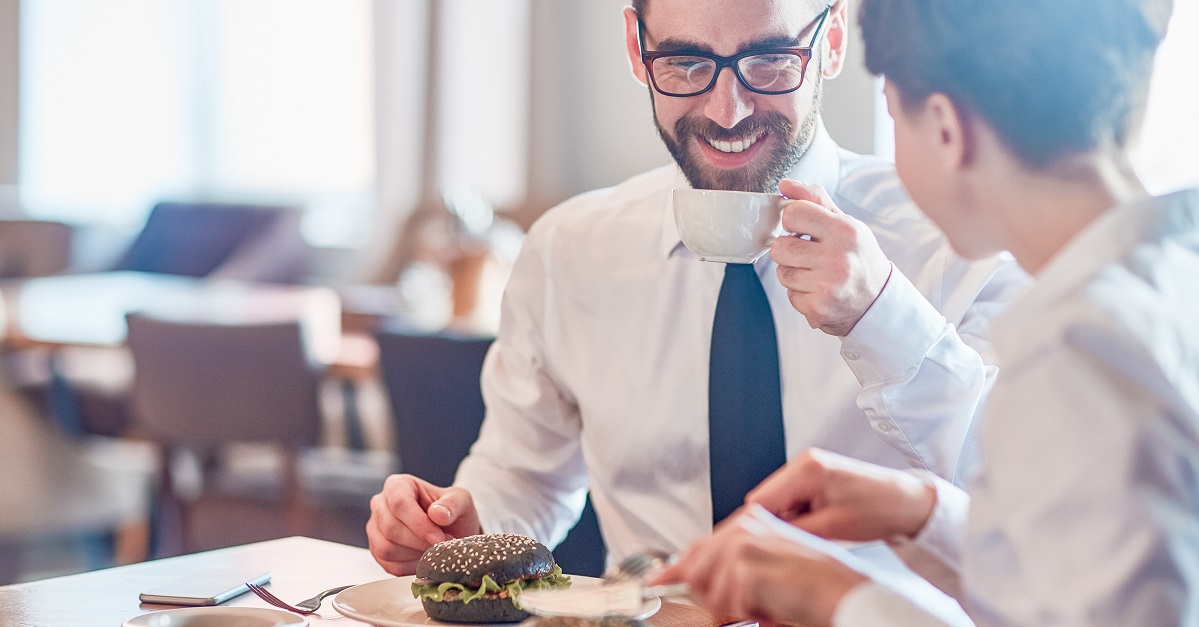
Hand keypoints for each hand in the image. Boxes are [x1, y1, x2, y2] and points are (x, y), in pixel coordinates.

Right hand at [366, 474, 481, 574]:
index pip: (400, 503)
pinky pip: (389, 564)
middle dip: (420, 542)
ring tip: (435, 550)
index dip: (419, 524)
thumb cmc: (452, 512)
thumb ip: (452, 504)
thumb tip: (437, 513)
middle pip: (391, 528)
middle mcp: (380, 504)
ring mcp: (375, 528)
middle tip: (442, 546)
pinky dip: (410, 566)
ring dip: (415, 555)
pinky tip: (425, 558)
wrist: (452, 531)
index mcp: (397, 485)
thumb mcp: (461, 501)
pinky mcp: (377, 551)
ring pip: (386, 548)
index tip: (438, 538)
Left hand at [652, 507, 868, 626]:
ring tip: (764, 603)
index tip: (656, 583)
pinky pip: (728, 602)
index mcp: (748, 523)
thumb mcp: (763, 573)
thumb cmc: (810, 584)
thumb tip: (691, 581)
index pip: (698, 548)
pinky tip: (771, 606)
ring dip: (733, 607)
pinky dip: (749, 612)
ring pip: (707, 588)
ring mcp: (743, 544)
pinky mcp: (746, 565)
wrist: (841, 592)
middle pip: (694, 569)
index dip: (674, 570)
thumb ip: (728, 569)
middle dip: (708, 596)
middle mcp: (743, 527)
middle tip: (740, 607)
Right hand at [748, 448, 935, 541]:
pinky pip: (791, 499)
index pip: (759, 501)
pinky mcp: (814, 476)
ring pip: (777, 501)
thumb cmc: (878, 511)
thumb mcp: (833, 528)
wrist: (906, 502)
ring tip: (808, 536)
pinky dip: (796, 516)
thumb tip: (764, 539)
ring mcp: (808, 468)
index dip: (757, 528)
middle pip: (764, 500)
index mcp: (807, 469)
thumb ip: (793, 530)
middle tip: (786, 546)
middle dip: (772, 525)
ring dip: (785, 521)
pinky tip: (813, 527)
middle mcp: (803, 462)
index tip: (761, 549)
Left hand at [770, 179, 892, 336]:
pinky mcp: (818, 308)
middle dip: (789, 250)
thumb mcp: (844, 223)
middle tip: (809, 255)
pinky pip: (790, 295)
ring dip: (794, 273)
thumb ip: (814, 200)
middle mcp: (837, 259)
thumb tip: (785, 184)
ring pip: (782, 273)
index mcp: (844, 230)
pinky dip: (800, 294)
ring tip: (817, 274)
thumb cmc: (857, 256)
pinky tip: (819, 291)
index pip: (793, 214)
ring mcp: (828, 286)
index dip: (793, 221)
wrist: (878, 301)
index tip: (802, 228)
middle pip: (780, 247)